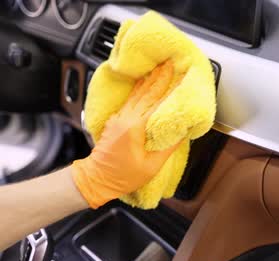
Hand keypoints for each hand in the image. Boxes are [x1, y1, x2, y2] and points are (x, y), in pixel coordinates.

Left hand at [72, 61, 179, 207]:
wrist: (96, 179)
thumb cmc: (124, 176)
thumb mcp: (152, 166)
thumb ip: (168, 146)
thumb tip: (182, 131)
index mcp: (135, 128)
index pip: (157, 103)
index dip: (170, 89)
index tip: (180, 77)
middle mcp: (126, 118)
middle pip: (146, 93)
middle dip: (160, 77)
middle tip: (170, 63)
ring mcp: (119, 118)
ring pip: (137, 94)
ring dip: (150, 80)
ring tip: (160, 68)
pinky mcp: (116, 120)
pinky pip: (131, 100)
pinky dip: (141, 89)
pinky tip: (144, 83)